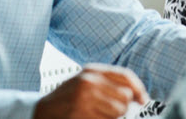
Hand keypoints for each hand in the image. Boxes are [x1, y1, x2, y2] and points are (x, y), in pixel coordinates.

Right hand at [33, 63, 148, 118]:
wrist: (42, 112)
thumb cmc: (68, 98)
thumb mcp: (85, 82)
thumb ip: (108, 84)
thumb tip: (137, 96)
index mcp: (92, 70)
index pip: (125, 76)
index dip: (138, 88)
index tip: (143, 100)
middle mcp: (89, 81)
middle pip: (125, 96)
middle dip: (123, 107)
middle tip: (109, 111)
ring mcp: (84, 98)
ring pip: (119, 111)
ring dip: (113, 117)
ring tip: (97, 115)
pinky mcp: (81, 113)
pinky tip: (90, 118)